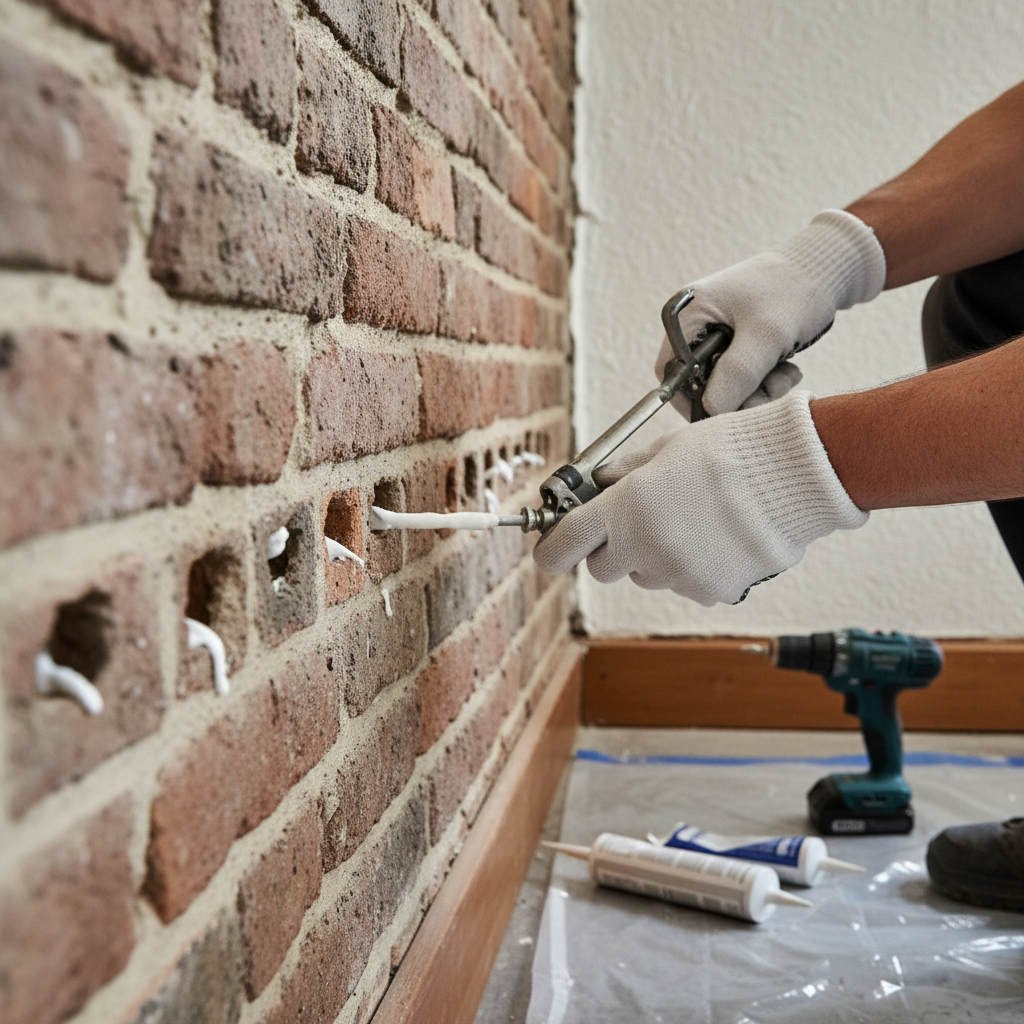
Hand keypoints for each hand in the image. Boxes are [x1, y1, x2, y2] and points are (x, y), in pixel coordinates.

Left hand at [532, 392, 867, 605]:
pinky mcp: (710, 591)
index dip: (551, 549)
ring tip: (691, 522)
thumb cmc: (729, 450)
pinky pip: (685, 585)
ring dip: (654, 557)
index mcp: (624, 509)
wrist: (792, 474)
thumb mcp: (666, 448)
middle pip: (603, 567)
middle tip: (635, 524)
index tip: (549, 550)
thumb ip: (625, 473)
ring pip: (647, 576)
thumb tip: (601, 484)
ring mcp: (677, 574)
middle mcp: (644, 548)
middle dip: (611, 549)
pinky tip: (715, 539)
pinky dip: (691, 568)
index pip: (563, 544)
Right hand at [658, 210, 885, 416]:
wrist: (825, 269)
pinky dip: (764, 384)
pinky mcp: (736, 345)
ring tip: (784, 375)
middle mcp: (695, 327)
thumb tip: (712, 410)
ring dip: (755, 393)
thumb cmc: (794, 290)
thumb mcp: (767, 334)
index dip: (694, 399)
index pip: (671, 373)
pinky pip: (741, 380)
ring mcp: (716, 337)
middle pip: (698, 384)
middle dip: (735, 397)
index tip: (728, 411)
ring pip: (723, 387)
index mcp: (687, 316)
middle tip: (770, 391)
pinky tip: (786, 368)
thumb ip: (737, 373)